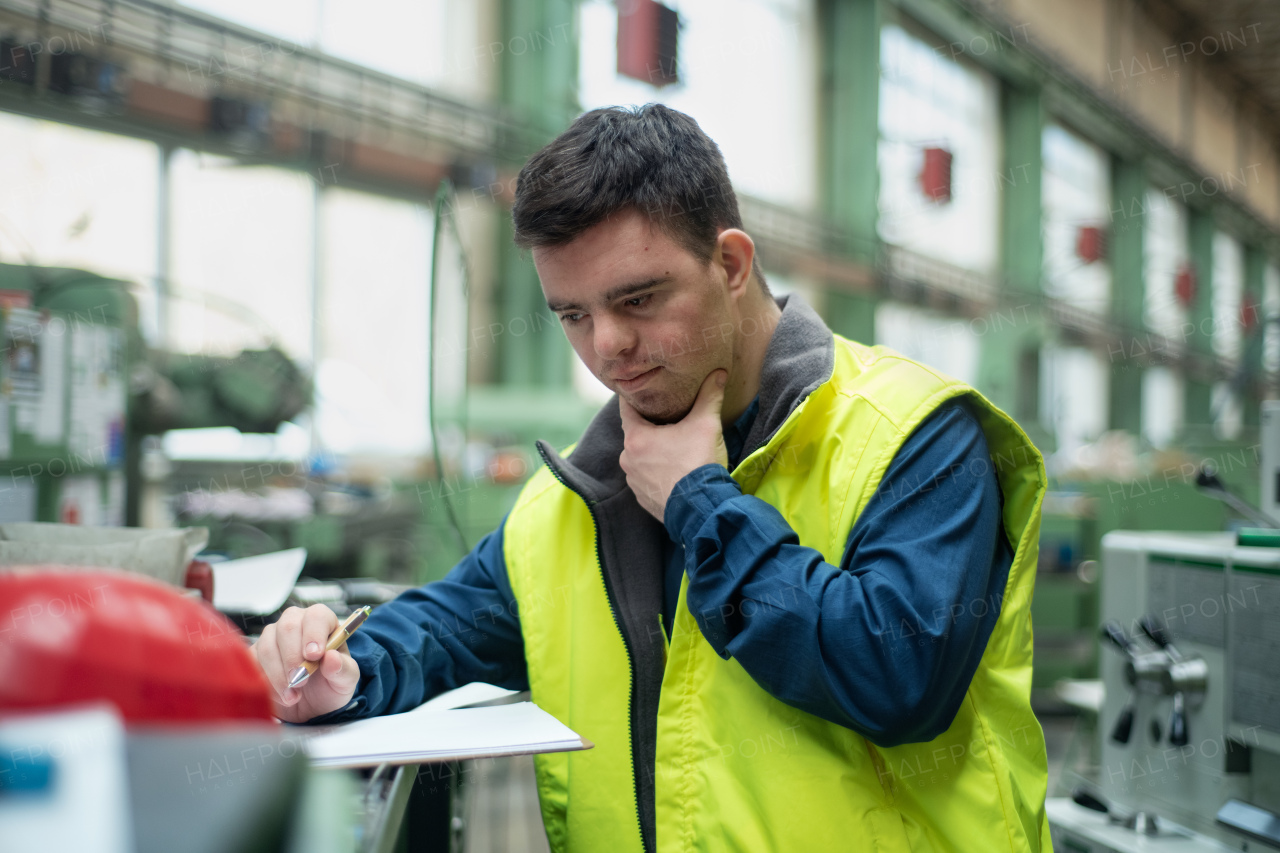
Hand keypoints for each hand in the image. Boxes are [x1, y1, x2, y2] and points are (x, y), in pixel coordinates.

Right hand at [252, 604, 360, 722]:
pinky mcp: (255, 654)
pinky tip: (280, 696)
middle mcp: (296, 623)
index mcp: (322, 622)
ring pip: (267, 647)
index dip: (314, 634)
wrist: (312, 705)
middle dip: (292, 658)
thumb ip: (342, 669)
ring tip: (293, 696)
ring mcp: (272, 637)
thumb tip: (332, 658)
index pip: (316, 616)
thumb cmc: (330, 685)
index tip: (314, 656)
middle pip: (287, 627)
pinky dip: (264, 682)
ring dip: (278, 676)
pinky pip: (251, 663)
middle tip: (300, 681)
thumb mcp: (345, 681)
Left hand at [619, 369, 729, 520]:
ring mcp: (634, 483)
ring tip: (675, 448)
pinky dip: (658, 473)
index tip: (642, 390)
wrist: (702, 510)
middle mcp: (628, 460)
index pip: (626, 408)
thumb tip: (718, 372)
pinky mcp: (644, 500)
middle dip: (651, 427)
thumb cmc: (698, 463)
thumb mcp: (706, 424)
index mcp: (636, 438)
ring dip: (654, 452)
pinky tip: (675, 471)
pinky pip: (647, 479)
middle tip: (669, 420)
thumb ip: (710, 396)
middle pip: (636, 434)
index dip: (635, 398)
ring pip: (641, 458)